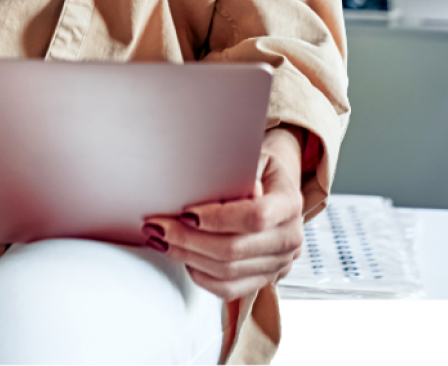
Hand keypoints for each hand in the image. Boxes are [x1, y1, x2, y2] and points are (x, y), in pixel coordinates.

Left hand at [142, 131, 304, 300]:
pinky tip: (182, 258)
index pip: (255, 217)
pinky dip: (201, 275)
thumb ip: (240, 170)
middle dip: (189, 240)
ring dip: (188, 257)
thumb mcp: (254, 157)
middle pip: (235, 249)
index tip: (186, 213)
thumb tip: (220, 182)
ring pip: (228, 272)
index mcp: (289, 204)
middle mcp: (289, 239)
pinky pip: (229, 289)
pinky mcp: (264, 279)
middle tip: (158, 227)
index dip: (218, 218)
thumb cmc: (260, 169)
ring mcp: (279, 264)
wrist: (277, 190)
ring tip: (161, 241)